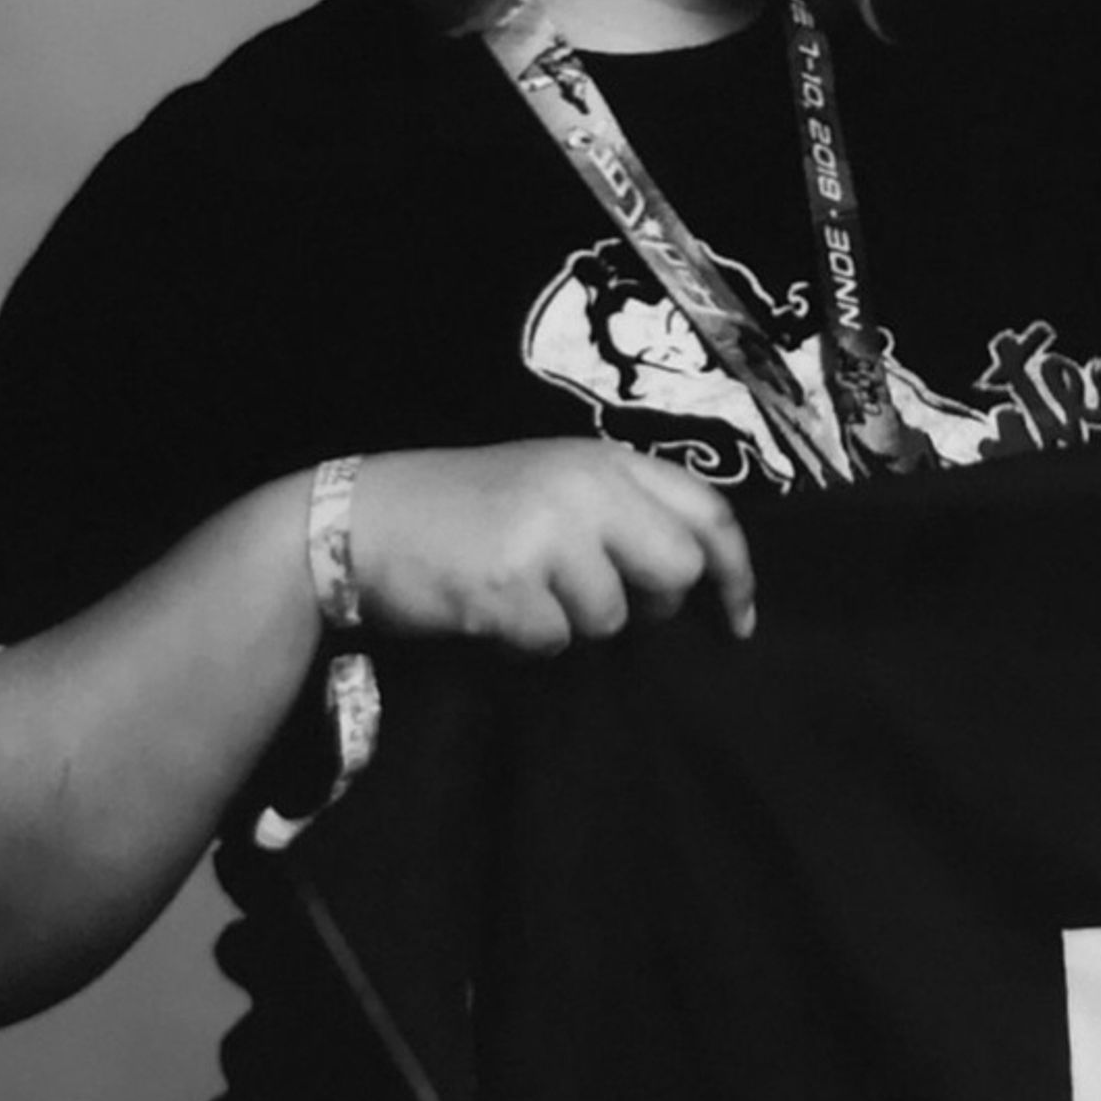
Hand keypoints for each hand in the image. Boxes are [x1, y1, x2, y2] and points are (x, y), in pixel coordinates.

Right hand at [351, 439, 755, 654]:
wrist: (360, 519)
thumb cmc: (460, 507)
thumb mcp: (548, 482)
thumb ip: (618, 510)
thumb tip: (690, 574)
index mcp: (601, 458)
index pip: (708, 509)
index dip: (736, 570)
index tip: (740, 619)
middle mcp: (584, 486)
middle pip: (677, 568)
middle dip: (652, 605)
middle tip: (598, 604)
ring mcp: (547, 533)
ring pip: (613, 617)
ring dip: (573, 624)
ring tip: (522, 593)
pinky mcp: (510, 583)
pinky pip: (555, 642)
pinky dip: (527, 642)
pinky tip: (491, 610)